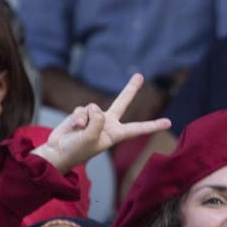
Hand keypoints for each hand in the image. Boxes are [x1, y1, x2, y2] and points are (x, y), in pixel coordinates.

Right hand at [32, 74, 171, 172]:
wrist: (57, 151)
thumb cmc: (77, 150)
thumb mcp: (91, 138)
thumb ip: (97, 121)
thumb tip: (95, 107)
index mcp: (116, 134)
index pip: (138, 128)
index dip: (153, 125)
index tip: (169, 122)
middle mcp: (108, 124)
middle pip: (122, 102)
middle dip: (130, 88)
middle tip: (140, 75)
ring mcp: (95, 118)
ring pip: (93, 108)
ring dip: (84, 119)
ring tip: (79, 131)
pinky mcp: (82, 115)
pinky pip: (81, 110)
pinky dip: (76, 118)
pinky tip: (73, 127)